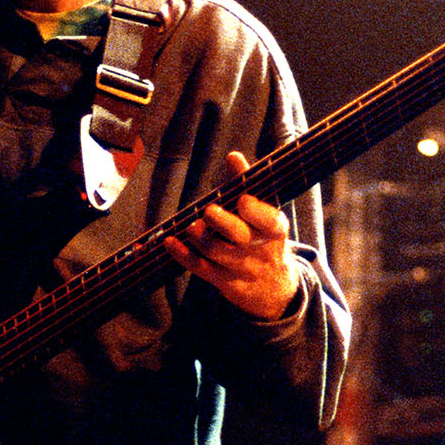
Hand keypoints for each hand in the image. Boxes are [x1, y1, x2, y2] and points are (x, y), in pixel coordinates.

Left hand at [164, 151, 299, 319]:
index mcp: (274, 229)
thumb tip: (233, 156)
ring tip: (190, 226)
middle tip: (208, 210)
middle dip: (222, 222)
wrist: (274, 288)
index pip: (269, 220)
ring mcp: (241, 268)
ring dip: (199, 237)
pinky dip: (182, 254)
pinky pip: (199, 268)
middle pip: (239, 236)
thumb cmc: (264, 239)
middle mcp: (259, 249)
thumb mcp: (265, 216)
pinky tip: (170, 242)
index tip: (242, 199)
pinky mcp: (224, 282)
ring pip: (215, 252)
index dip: (255, 211)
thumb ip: (248, 186)